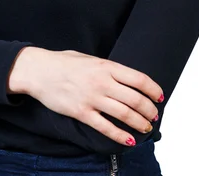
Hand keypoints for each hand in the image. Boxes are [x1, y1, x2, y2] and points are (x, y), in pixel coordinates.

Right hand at [8, 47, 163, 146]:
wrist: (39, 71)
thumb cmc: (64, 62)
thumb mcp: (91, 58)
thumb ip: (108, 68)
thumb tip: (123, 77)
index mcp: (107, 66)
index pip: (139, 79)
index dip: (153, 89)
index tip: (159, 96)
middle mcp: (103, 82)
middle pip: (135, 99)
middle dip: (149, 109)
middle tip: (154, 115)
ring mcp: (92, 98)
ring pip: (124, 114)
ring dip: (139, 123)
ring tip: (147, 127)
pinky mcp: (81, 113)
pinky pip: (105, 127)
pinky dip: (120, 135)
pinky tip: (129, 140)